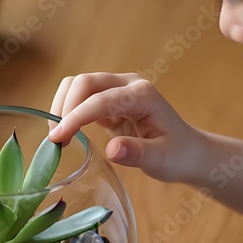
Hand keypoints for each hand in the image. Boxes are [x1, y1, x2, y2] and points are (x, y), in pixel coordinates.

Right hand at [48, 72, 204, 182]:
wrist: (187, 151)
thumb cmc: (178, 155)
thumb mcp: (162, 160)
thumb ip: (138, 153)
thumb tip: (113, 150)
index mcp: (142, 95)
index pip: (101, 100)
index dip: (77, 116)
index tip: (58, 137)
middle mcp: (129, 85)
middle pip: (85, 82)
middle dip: (65, 106)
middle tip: (55, 138)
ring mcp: (118, 89)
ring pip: (78, 85)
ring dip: (62, 105)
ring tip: (57, 135)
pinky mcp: (110, 100)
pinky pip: (81, 97)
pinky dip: (68, 111)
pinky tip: (65, 132)